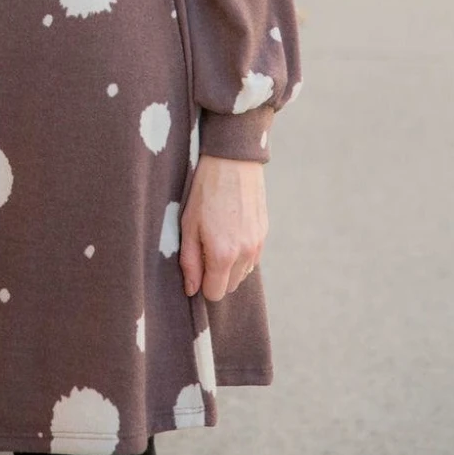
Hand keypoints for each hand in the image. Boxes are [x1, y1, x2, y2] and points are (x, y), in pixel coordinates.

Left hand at [179, 154, 267, 300]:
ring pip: (242, 273)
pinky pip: (252, 258)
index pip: (215, 293)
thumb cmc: (205, 191)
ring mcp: (258, 244)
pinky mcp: (264, 233)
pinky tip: (230, 231)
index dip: (202, 284)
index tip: (196, 266)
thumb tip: (191, 289)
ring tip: (218, 237)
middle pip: (230, 287)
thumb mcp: (189, 225)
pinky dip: (241, 253)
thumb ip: (190, 261)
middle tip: (205, 248)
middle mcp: (245, 254)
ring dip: (230, 266)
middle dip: (216, 276)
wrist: (232, 161)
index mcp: (223, 255)